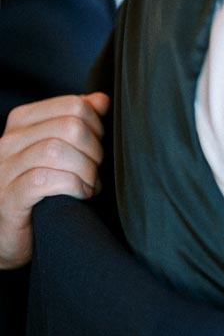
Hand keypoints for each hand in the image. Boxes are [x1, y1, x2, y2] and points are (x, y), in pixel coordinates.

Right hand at [0, 93, 107, 268]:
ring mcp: (5, 169)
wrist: (9, 236)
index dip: (97, 126)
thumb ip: (78, 121)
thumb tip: (101, 99)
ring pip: (58, 150)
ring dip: (86, 169)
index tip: (99, 147)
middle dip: (94, 150)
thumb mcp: (59, 150)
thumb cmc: (40, 190)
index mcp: (22, 122)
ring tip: (90, 185)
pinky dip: (73, 185)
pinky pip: (45, 179)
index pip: (72, 105)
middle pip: (70, 126)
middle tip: (96, 170)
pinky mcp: (9, 198)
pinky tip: (81, 195)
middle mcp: (9, 141)